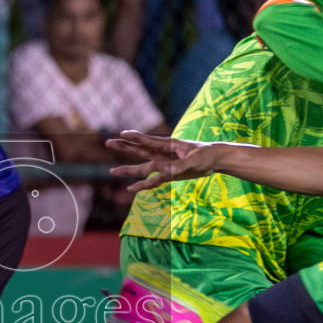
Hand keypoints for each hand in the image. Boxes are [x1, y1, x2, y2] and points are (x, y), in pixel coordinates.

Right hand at [105, 130, 222, 192]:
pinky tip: (130, 189)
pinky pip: (152, 181)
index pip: (148, 140)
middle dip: (124, 147)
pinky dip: (141, 185)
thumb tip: (163, 171)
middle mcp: (162, 154)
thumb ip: (178, 166)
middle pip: (139, 150)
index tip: (122, 134)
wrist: (214, 161)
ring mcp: (164, 164)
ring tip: (112, 171)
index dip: (135, 137)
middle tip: (108, 143)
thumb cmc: (206, 155)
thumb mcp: (194, 161)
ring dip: (128, 169)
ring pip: (142, 167)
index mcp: (168, 145)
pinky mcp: (168, 174)